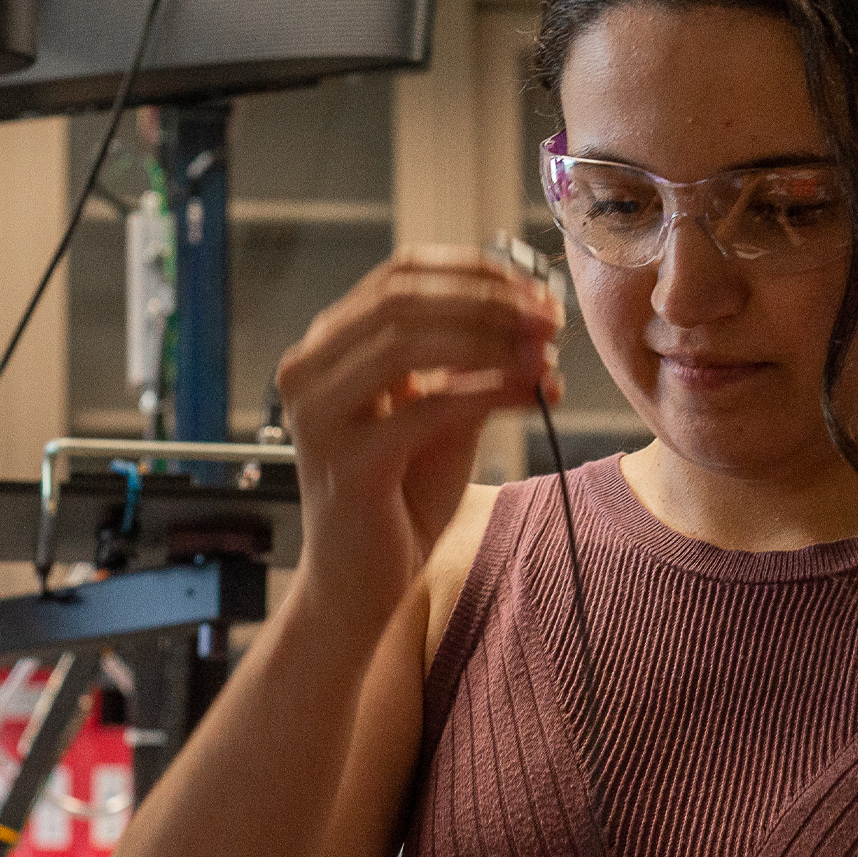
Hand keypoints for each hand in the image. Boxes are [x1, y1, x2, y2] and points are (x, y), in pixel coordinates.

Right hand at [275, 247, 561, 632]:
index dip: (474, 271)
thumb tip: (534, 316)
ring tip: (545, 353)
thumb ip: (470, 362)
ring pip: (406, 342)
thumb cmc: (400, 497)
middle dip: (486, 300)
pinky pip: (427, 408)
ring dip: (489, 340)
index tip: (537, 289)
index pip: (400, 274)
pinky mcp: (347, 465)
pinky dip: (488, 392)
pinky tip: (533, 392)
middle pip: (400, 298)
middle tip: (548, 317)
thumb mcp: (440, 413)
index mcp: (328, 347)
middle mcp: (308, 371)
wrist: (362, 585)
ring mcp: (319, 417)